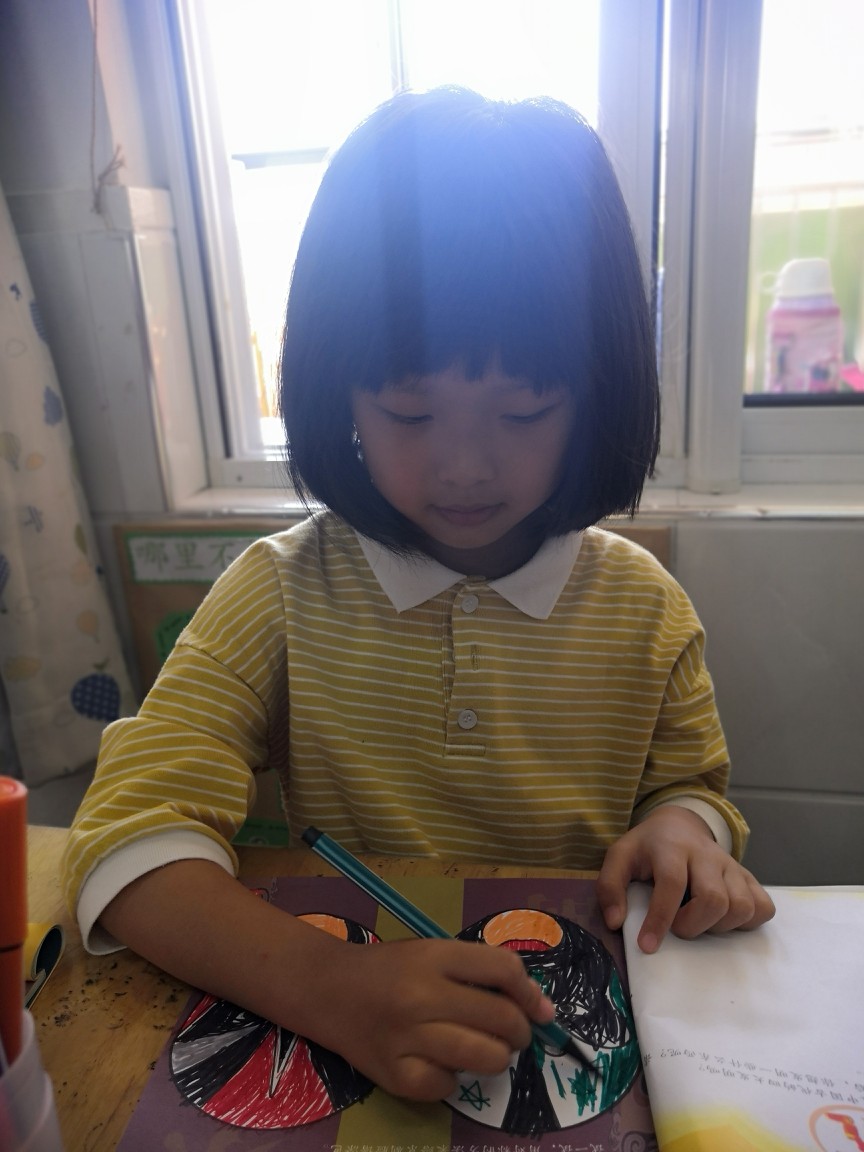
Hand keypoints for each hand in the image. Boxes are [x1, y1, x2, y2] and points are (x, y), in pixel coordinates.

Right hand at [309, 936, 555, 1100]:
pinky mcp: (395, 1076)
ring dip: (497, 1057)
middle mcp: (421, 994)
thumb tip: (540, 1007)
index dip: (530, 991)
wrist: (326, 989)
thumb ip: (479, 971)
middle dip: (520, 1031)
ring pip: (485, 1058)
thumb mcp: (431, 951)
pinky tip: (441, 1062)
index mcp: (433, 954)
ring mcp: (407, 1038)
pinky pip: (449, 1085)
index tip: (539, 1008)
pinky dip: (453, 1078)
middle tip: (513, 1033)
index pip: (503, 969)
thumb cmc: (388, 968)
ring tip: (485, 1048)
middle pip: (501, 1018)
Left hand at [596, 805, 774, 952]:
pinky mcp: (748, 878)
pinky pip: (764, 906)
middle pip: (714, 898)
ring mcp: (732, 866)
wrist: (679, 825)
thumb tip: (616, 922)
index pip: (672, 883)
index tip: (647, 945)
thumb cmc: (647, 848)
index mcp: (672, 848)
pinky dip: (748, 921)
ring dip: (720, 926)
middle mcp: (707, 855)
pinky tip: (724, 920)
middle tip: (677, 927)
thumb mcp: (619, 857)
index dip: (661, 918)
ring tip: (698, 922)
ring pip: (742, 906)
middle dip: (693, 925)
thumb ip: (610, 886)